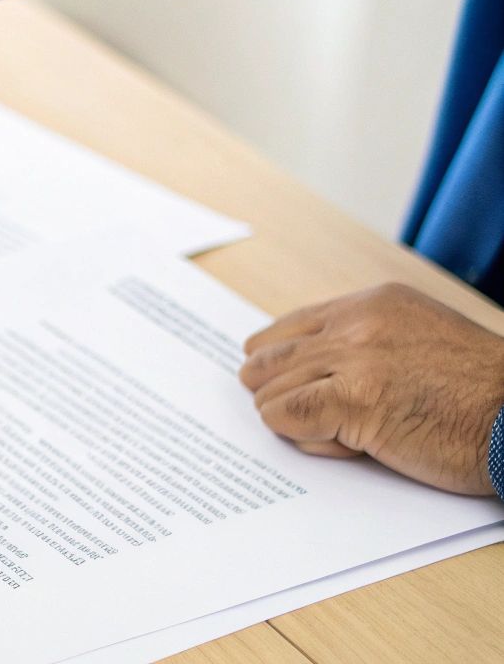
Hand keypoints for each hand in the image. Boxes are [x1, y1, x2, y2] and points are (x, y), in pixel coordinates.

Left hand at [239, 282, 503, 494]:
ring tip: (341, 433)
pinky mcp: (352, 399)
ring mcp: (352, 358)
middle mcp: (356, 323)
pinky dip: (303, 438)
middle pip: (269, 358)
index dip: (281, 365)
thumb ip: (364, 345)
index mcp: (372, 304)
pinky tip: (343, 444)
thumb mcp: (419, 343)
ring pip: (270, 390)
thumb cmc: (479, 396)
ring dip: (296, 420)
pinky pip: (285, 417)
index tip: (283, 386)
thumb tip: (306, 370)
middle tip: (306, 417)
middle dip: (277, 393)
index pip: (290, 329)